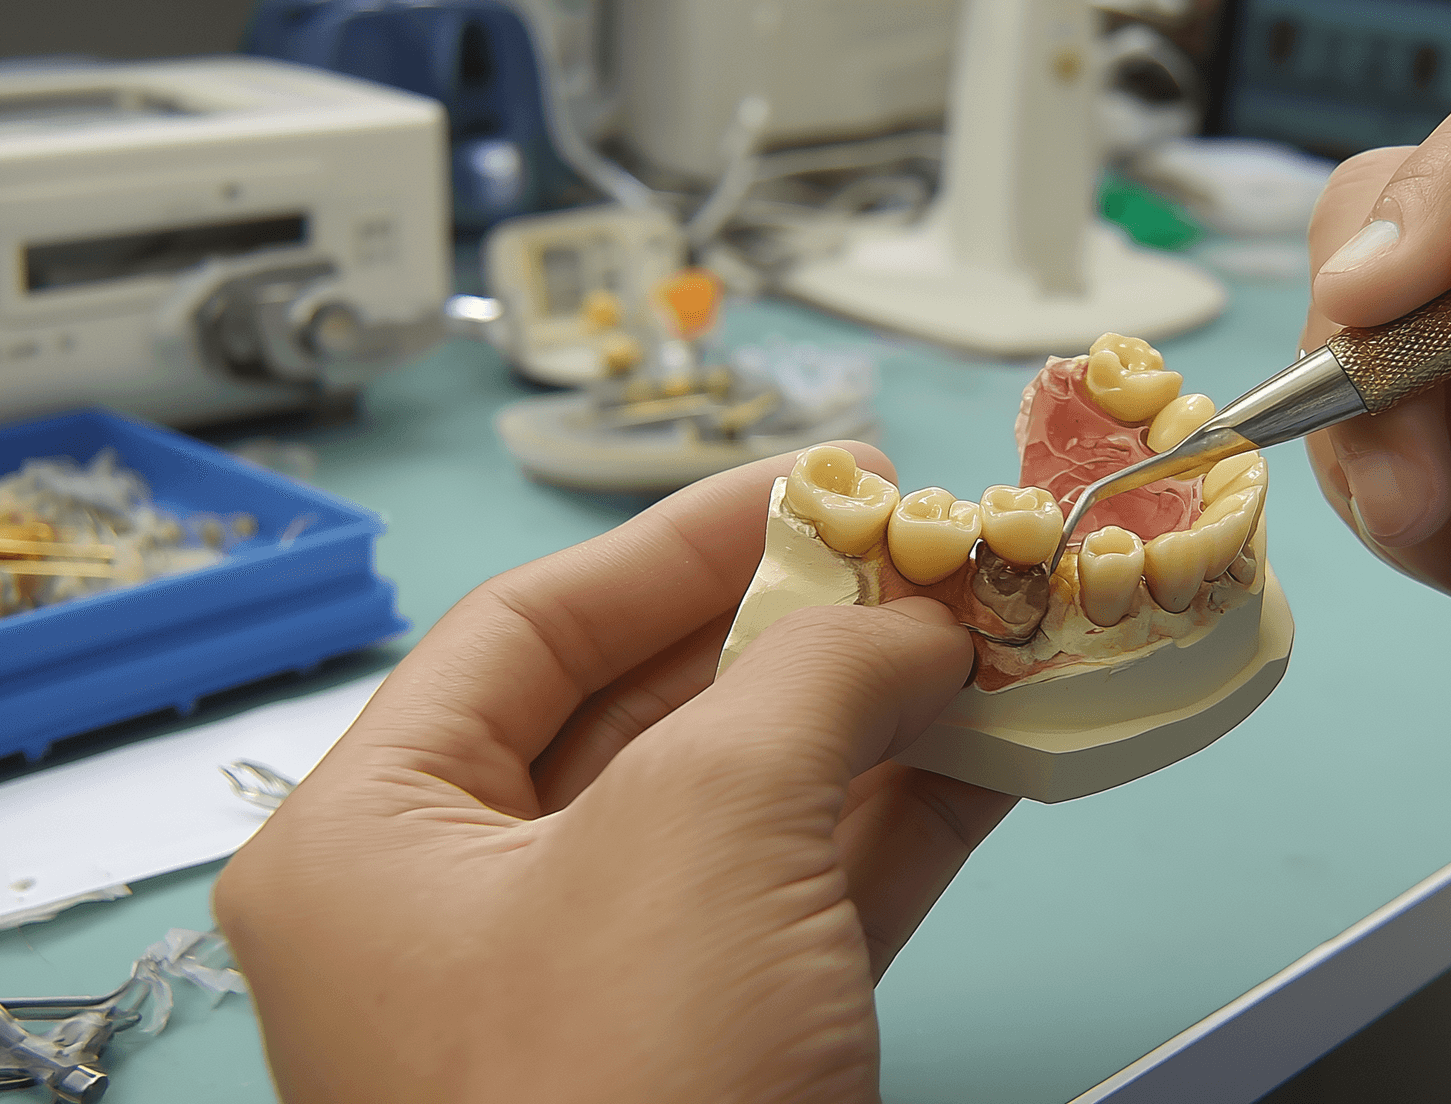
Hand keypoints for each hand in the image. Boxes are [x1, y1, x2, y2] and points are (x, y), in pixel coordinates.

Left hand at [214, 446, 1014, 1102]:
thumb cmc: (610, 1097)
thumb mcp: (701, 824)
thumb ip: (810, 676)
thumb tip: (913, 612)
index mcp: (377, 840)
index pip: (529, 627)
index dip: (681, 538)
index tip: (814, 483)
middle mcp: (472, 908)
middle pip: (650, 708)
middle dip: (804, 629)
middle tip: (922, 556)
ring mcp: (601, 989)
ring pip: (751, 804)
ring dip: (877, 717)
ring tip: (988, 632)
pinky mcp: (716, 1054)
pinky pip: (813, 896)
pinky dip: (908, 819)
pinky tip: (1000, 745)